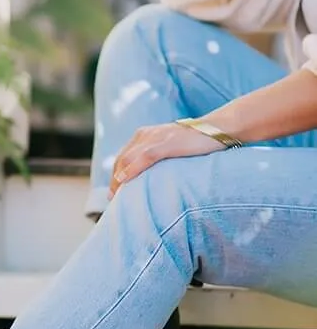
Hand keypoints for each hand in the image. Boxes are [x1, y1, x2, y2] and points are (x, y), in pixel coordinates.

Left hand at [108, 122, 223, 198]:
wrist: (217, 129)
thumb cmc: (197, 142)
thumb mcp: (171, 147)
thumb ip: (157, 156)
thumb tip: (149, 177)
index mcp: (145, 135)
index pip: (123, 157)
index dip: (115, 174)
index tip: (113, 192)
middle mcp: (146, 134)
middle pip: (122, 159)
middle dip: (114, 179)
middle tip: (112, 199)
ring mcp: (156, 138)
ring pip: (129, 159)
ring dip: (119, 178)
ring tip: (116, 196)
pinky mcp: (167, 143)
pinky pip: (145, 157)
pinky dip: (133, 169)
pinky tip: (124, 180)